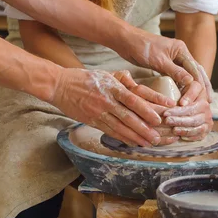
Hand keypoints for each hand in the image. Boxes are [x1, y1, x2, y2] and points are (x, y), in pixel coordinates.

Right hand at [49, 68, 173, 146]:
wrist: (59, 85)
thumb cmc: (84, 78)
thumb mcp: (105, 74)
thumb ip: (122, 80)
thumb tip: (137, 85)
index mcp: (111, 87)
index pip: (132, 100)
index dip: (146, 110)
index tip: (158, 118)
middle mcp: (106, 100)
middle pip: (128, 117)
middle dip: (144, 129)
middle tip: (157, 138)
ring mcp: (98, 112)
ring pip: (120, 127)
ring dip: (135, 137)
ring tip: (148, 144)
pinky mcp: (91, 121)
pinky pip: (109, 131)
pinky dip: (122, 138)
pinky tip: (132, 143)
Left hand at [114, 29, 212, 104]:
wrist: (126, 41)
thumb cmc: (141, 47)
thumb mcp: (159, 61)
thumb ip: (175, 71)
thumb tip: (191, 82)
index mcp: (181, 50)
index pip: (195, 69)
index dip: (201, 83)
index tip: (205, 97)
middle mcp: (180, 54)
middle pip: (195, 72)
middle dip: (202, 86)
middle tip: (208, 100)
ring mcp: (173, 59)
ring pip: (187, 75)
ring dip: (193, 87)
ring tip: (200, 101)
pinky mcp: (165, 64)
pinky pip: (177, 76)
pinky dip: (182, 85)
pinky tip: (184, 95)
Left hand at [162, 81, 213, 141]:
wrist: (193, 102)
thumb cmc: (184, 94)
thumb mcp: (185, 87)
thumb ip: (186, 90)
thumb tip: (182, 103)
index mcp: (202, 98)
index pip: (191, 106)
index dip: (179, 110)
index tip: (169, 111)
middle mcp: (207, 110)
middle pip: (193, 117)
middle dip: (179, 120)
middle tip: (166, 121)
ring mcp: (208, 120)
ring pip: (196, 127)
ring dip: (184, 129)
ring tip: (173, 130)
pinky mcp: (206, 129)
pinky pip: (199, 135)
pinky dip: (190, 136)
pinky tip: (181, 137)